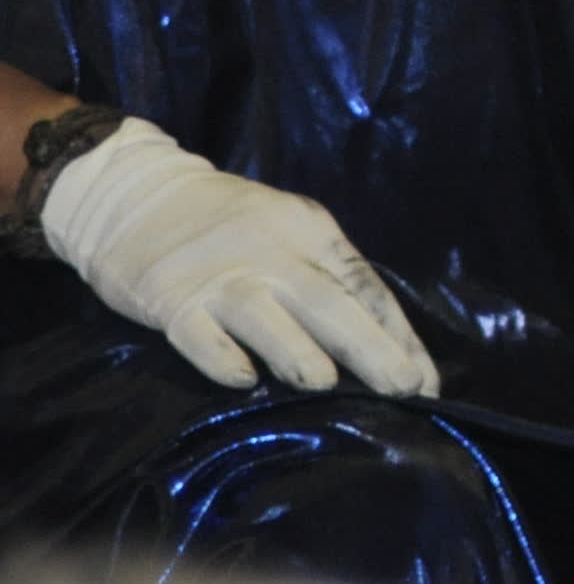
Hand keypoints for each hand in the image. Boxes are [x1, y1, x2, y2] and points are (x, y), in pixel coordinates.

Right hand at [37, 119, 438, 397]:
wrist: (139, 195)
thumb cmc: (231, 227)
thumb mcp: (290, 234)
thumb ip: (327, 279)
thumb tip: (382, 344)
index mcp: (311, 232)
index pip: (365, 286)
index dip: (398, 336)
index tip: (425, 381)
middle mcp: (272, 251)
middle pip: (329, 302)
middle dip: (371, 348)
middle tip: (403, 388)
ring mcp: (219, 274)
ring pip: (265, 315)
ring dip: (297, 351)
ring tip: (326, 384)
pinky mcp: (169, 298)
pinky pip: (197, 333)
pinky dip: (221, 356)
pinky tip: (243, 380)